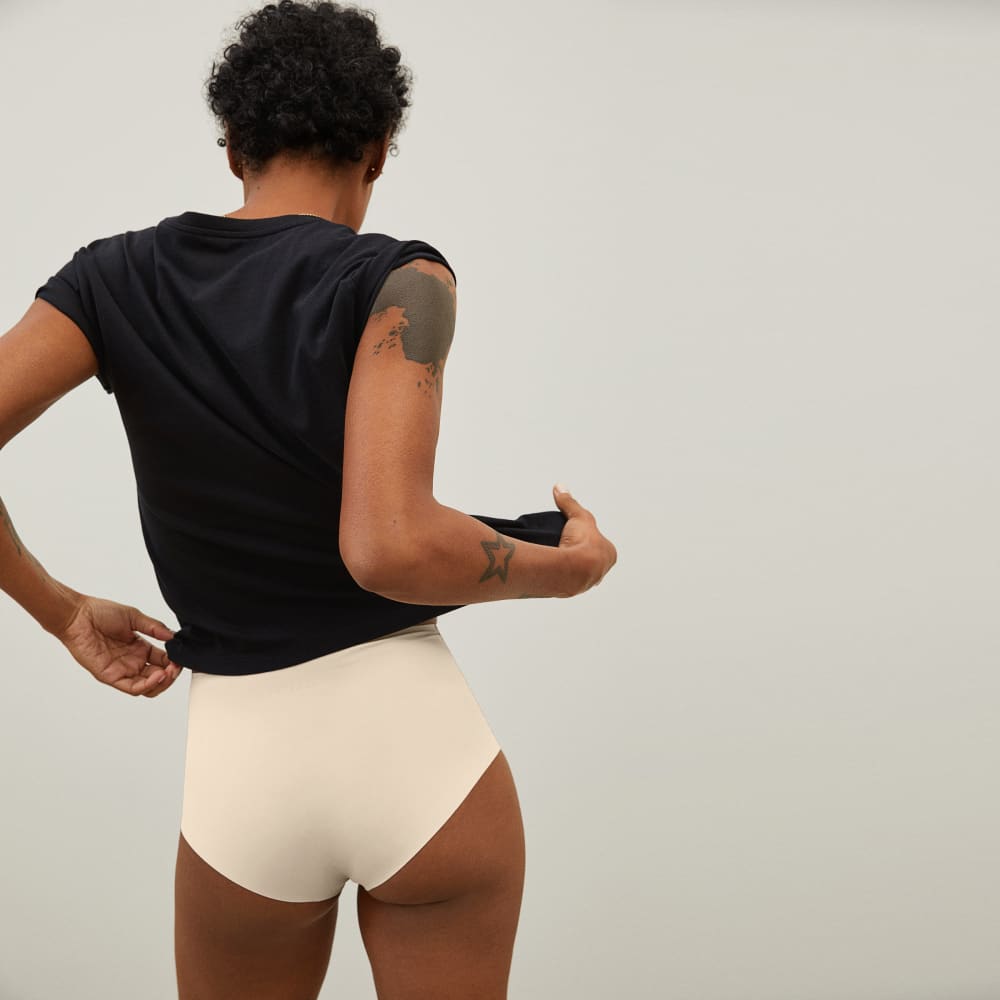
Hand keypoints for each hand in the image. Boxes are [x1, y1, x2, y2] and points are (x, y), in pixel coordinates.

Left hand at [57, 595, 181, 697]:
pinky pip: (132, 687)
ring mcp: (122, 670)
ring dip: (163, 682)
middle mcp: (132, 662)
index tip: (182, 657)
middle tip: (178, 666)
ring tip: (170, 671)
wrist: (78, 615)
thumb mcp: (134, 617)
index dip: (174, 662)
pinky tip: (158, 675)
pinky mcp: (110, 676)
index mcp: (140, 649)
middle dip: (171, 674)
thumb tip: (173, 636)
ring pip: (148, 687)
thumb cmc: (100, 613)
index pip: (163, 661)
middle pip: (158, 678)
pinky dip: (148, 685)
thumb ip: (154, 628)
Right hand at [552, 484, 617, 594]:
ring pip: (579, 573)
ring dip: (569, 567)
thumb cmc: (581, 544)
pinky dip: (559, 575)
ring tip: (555, 556)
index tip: (576, 535)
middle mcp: (601, 570)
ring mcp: (587, 582)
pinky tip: (551, 568)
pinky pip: (565, 581)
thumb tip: (560, 487)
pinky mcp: (572, 590)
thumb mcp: (578, 516)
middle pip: (591, 561)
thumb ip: (569, 502)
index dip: (588, 539)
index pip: (600, 545)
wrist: (569, 569)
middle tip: (565, 545)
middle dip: (579, 555)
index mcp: (609, 554)